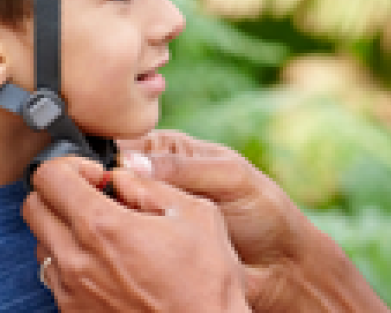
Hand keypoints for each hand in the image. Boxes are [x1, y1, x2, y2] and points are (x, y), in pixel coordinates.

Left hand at [22, 156, 250, 312]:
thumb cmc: (206, 277)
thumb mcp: (195, 214)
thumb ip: (151, 186)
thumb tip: (122, 176)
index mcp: (104, 227)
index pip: (50, 178)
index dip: (73, 166)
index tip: (99, 175)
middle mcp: (76, 259)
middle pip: (34, 207)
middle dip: (61, 191)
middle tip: (96, 195)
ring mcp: (70, 290)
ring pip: (42, 241)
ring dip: (66, 226)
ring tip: (108, 231)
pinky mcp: (73, 311)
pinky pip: (54, 274)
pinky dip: (73, 257)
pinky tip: (110, 261)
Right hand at [118, 130, 389, 312]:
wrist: (279, 264)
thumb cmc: (263, 212)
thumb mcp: (231, 177)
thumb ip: (185, 168)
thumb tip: (131, 162)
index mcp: (169, 151)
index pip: (121, 145)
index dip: (103, 158)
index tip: (92, 174)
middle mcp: (152, 181)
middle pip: (106, 181)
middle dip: (101, 192)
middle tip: (111, 205)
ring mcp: (147, 217)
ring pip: (109, 215)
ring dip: (108, 221)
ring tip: (124, 229)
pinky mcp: (148, 249)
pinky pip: (121, 246)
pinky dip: (118, 247)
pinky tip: (123, 250)